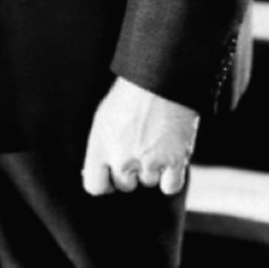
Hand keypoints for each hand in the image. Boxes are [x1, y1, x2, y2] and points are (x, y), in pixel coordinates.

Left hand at [81, 76, 198, 195]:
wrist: (160, 81)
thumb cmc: (130, 95)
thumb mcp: (103, 118)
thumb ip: (100, 147)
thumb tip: (96, 172)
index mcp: (100, 146)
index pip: (95, 186)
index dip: (104, 183)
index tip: (110, 177)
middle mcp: (122, 158)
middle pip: (125, 185)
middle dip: (131, 172)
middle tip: (138, 148)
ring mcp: (148, 161)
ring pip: (149, 182)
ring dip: (153, 169)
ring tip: (155, 142)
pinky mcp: (174, 162)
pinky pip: (170, 187)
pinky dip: (172, 177)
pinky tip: (170, 160)